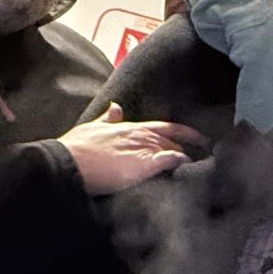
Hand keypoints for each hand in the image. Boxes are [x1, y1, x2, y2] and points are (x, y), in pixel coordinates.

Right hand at [59, 105, 201, 194]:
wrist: (68, 162)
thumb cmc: (76, 147)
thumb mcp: (92, 127)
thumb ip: (107, 118)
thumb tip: (115, 107)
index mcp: (130, 127)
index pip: (164, 126)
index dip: (183, 132)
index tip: (198, 136)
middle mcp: (141, 135)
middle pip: (172, 139)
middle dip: (188, 146)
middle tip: (203, 153)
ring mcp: (144, 148)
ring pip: (174, 148)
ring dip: (186, 156)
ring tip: (200, 164)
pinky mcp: (145, 163)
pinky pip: (171, 159)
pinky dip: (182, 161)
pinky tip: (188, 166)